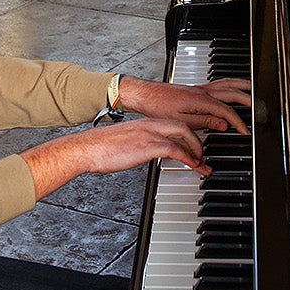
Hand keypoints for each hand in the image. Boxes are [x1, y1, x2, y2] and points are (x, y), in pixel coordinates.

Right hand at [22, 118, 208, 196]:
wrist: (87, 148)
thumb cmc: (101, 149)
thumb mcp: (124, 142)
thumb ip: (138, 144)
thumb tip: (143, 153)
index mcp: (145, 123)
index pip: (174, 123)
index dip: (189, 136)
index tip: (195, 147)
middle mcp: (151, 125)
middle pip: (185, 126)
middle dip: (198, 141)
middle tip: (203, 156)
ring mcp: (150, 134)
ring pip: (184, 134)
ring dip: (197, 150)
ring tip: (202, 164)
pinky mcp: (147, 146)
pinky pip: (176, 149)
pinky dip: (188, 158)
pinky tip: (193, 166)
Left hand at [121, 76, 249, 134]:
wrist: (146, 95)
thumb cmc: (159, 108)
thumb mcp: (182, 121)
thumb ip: (205, 122)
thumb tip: (224, 125)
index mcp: (202, 100)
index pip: (227, 112)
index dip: (239, 123)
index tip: (246, 132)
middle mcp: (204, 91)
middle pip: (233, 93)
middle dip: (249, 101)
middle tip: (259, 110)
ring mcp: (201, 88)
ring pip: (228, 84)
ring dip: (242, 86)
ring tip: (254, 90)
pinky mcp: (197, 88)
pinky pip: (220, 83)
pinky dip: (231, 84)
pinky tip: (232, 87)